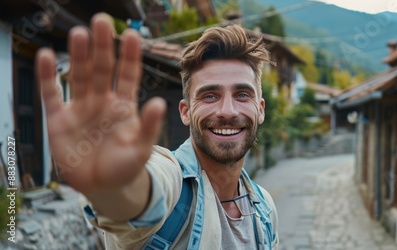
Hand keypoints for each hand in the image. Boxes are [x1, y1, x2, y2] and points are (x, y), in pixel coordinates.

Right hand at [36, 14, 165, 194]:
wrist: (103, 187)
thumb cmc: (126, 166)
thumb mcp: (142, 148)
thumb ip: (150, 126)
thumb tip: (160, 103)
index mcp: (124, 106)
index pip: (128, 75)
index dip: (130, 56)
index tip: (133, 35)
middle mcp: (102, 101)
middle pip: (102, 68)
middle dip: (102, 46)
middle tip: (102, 21)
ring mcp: (81, 108)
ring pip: (79, 76)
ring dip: (79, 55)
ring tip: (80, 34)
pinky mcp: (60, 120)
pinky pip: (52, 94)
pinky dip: (48, 76)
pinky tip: (47, 56)